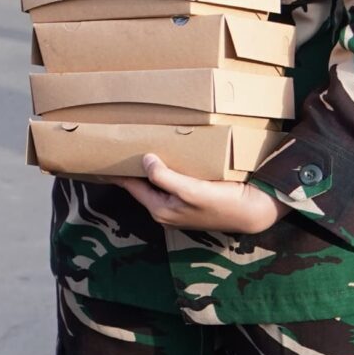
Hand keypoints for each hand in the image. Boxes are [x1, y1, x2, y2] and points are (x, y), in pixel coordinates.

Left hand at [118, 155, 280, 233]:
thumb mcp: (190, 191)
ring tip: (138, 143)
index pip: (130, 185)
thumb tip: (146, 159)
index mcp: (160, 209)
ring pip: (157, 180)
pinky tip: (167, 152)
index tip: (101, 157)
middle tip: (118, 144)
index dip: (116, 172)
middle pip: (142, 182)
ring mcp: (178, 204)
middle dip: (132, 166)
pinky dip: (166, 166)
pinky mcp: (191, 197)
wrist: (251, 211)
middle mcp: (166, 209)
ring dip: (150, 165)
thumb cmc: (221, 203)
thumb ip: (164, 177)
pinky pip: (171, 179)